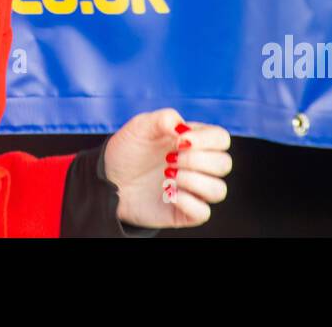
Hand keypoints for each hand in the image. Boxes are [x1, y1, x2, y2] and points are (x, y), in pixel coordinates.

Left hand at [103, 108, 231, 228]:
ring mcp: (193, 190)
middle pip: (224, 163)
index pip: (221, 138)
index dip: (207, 139)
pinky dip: (187, 202)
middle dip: (197, 160)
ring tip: (168, 176)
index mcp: (193, 141)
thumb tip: (183, 128)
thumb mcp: (140, 126)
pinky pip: (203, 212)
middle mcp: (198, 166)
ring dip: (194, 181)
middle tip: (169, 159)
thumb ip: (164, 118)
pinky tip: (167, 193)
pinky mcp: (185, 212)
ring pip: (219, 190)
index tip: (180, 140)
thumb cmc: (127, 151)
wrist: (107, 179)